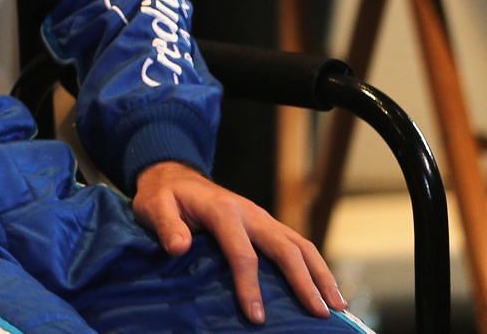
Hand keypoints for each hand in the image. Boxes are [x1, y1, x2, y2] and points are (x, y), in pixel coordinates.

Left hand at [132, 160, 346, 322]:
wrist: (173, 175)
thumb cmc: (163, 196)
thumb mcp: (153, 206)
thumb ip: (165, 225)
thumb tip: (178, 247)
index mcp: (223, 210)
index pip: (242, 252)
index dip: (250, 286)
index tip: (257, 317)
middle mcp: (250, 213)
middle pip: (285, 248)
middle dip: (304, 281)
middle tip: (320, 312)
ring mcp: (262, 218)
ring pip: (300, 245)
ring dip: (320, 274)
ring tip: (337, 305)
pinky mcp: (268, 224)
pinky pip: (297, 244)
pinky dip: (315, 266)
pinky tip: (325, 289)